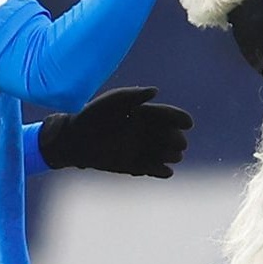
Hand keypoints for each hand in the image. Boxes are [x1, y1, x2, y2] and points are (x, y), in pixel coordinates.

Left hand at [39, 86, 192, 177]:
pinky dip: (163, 172)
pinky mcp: (134, 166)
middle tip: (177, 142)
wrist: (73, 140)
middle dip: (178, 139)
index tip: (189, 123)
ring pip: (167, 154)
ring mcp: (141, 149)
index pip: (168, 116)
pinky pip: (155, 170)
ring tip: (172, 155)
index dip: (180, 119)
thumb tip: (156, 91)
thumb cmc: (92, 116)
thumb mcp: (113, 100)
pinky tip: (166, 171)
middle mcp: (146, 132)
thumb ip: (134, 95)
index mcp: (144, 114)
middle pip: (172, 136)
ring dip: (173, 155)